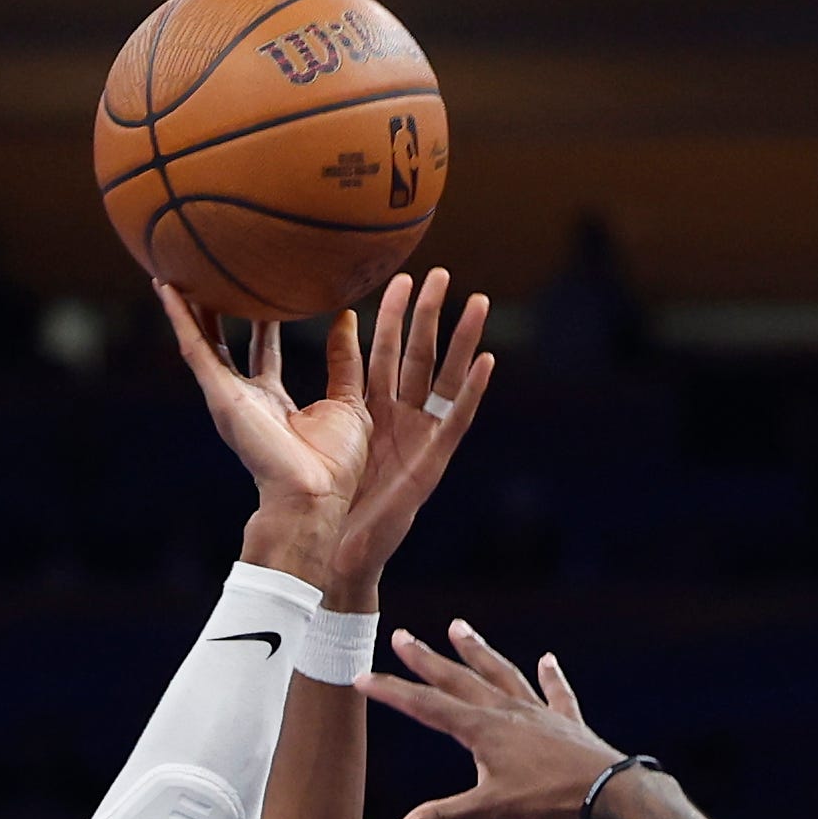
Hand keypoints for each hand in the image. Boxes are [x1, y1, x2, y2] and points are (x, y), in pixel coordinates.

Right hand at [158, 284, 368, 581]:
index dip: (262, 323)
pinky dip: (180, 319)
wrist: (316, 494)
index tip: (264, 290)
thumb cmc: (336, 464)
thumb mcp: (348, 401)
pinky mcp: (220, 395)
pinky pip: (195, 350)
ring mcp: (228, 396)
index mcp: (274, 401)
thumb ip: (344, 360)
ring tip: (176, 269)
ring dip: (188, 308)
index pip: (263, 352)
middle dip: (218, 311)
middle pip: (225, 343)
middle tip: (213, 273)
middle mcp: (245, 396)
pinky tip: (167, 289)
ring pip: (201, 342)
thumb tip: (346, 316)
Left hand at [323, 269, 494, 612]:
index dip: (392, 316)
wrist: (337, 545)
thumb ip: (338, 376)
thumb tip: (337, 324)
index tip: (397, 277)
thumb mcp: (333, 422)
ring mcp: (421, 437)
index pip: (385, 351)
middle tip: (439, 272)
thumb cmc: (330, 494)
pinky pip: (456, 420)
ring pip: (443, 378)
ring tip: (477, 302)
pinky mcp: (433, 461)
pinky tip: (487, 362)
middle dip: (429, 315)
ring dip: (462, 340)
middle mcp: (401, 417)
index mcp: (373, 409)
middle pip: (418, 355)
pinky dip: (472, 391)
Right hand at [359, 623, 626, 818]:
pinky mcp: (568, 725)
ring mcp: (539, 714)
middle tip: (401, 635)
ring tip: (459, 627)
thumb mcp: (493, 812)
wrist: (611, 793)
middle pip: (459, 680)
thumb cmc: (551, 802)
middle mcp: (508, 713)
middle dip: (426, 660)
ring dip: (478, 652)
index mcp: (483, 730)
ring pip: (502, 675)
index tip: (362, 676)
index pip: (428, 706)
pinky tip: (549, 659)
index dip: (392, 692)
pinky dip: (551, 677)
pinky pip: (557, 694)